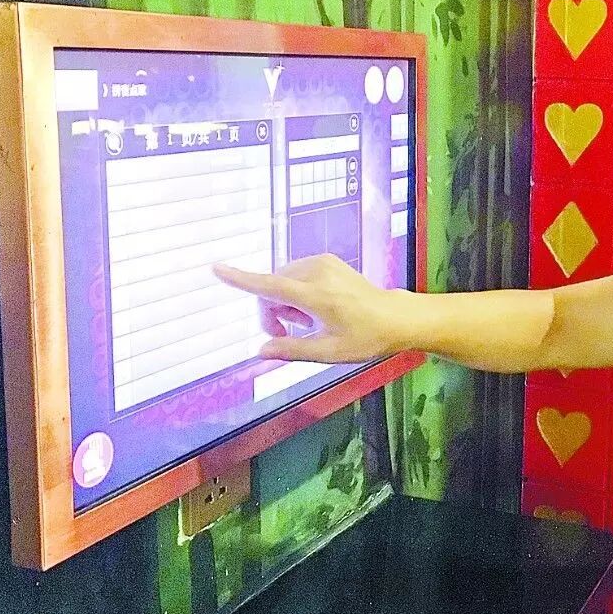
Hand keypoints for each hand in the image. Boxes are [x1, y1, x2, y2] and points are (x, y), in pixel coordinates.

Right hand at [213, 254, 406, 362]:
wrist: (395, 317)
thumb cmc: (365, 338)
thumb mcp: (329, 352)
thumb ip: (292, 350)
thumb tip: (261, 350)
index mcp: (316, 296)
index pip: (270, 287)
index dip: (241, 280)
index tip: (217, 269)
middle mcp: (317, 273)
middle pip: (272, 287)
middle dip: (271, 311)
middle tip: (288, 334)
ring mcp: (323, 263)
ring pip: (282, 280)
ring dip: (284, 301)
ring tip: (308, 321)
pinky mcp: (327, 260)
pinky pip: (295, 274)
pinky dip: (295, 290)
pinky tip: (315, 307)